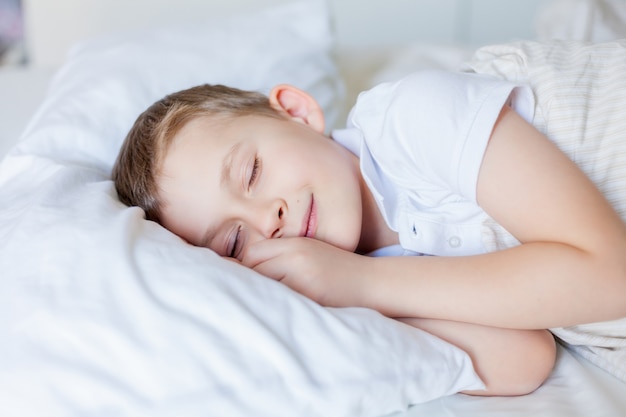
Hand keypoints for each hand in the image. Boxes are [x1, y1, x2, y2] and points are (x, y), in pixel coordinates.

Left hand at [240, 237, 370, 306]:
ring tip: (261, 305)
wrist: (371, 284)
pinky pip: (279, 304)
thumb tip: (239, 269)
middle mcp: (297, 258)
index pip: (252, 253)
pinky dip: (274, 308)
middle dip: (247, 283)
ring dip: (259, 297)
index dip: (243, 267)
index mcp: (295, 245)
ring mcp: (303, 279)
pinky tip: (278, 313)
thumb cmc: (338, 269)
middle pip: (253, 269)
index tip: (242, 278)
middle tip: (246, 295)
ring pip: (263, 287)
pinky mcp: (310, 299)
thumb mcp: (309, 252)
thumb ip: (279, 256)